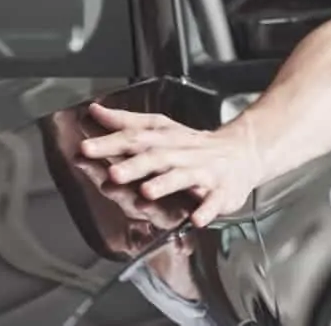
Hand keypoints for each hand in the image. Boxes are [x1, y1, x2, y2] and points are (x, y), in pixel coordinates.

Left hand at [79, 103, 265, 226]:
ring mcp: (204, 172)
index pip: (136, 137)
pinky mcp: (222, 191)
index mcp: (166, 138)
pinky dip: (206, 210)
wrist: (243, 152)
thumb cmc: (195, 144)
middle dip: (135, 165)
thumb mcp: (161, 128)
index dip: (111, 143)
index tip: (86, 148)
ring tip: (148, 192)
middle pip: (157, 156)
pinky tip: (196, 219)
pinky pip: (214, 201)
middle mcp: (183, 153)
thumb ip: (127, 122)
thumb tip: (96, 111)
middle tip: (113, 173)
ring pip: (184, 176)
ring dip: (166, 183)